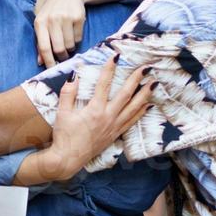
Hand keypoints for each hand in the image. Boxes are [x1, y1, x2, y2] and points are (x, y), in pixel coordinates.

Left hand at [33, 0, 86, 67]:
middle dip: (61, 57)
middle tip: (62, 57)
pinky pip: (78, 39)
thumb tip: (40, 62)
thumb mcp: (42, 23)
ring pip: (69, 45)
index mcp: (40, 22)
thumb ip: (40, 42)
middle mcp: (52, 20)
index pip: (43, 47)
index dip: (48, 61)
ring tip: (67, 42)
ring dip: (69, 49)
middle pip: (58, 49)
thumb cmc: (52, 11)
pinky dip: (76, 41)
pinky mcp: (78, 18)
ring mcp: (66, 18)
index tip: (51, 70)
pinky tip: (73, 33)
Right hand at [41, 59, 151, 178]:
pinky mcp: (115, 134)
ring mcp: (114, 126)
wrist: (68, 159)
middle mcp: (108, 117)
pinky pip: (132, 121)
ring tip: (154, 84)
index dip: (110, 69)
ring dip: (144, 95)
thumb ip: (68, 93)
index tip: (116, 56)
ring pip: (133, 108)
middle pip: (126, 95)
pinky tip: (148, 105)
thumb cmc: (64, 136)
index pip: (104, 84)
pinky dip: (141, 112)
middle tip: (146, 68)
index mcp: (94, 110)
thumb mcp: (62, 113)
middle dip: (136, 79)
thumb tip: (74, 76)